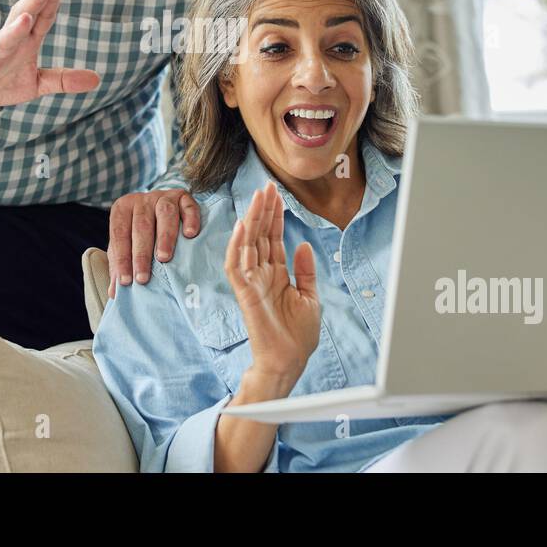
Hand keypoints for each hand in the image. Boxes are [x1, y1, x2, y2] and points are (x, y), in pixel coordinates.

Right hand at [0, 0, 99, 110]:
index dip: (51, 1)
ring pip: (3, 39)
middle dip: (35, 0)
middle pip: (23, 17)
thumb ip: (63, 79)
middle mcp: (8, 42)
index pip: (42, 18)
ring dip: (14, 28)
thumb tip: (97, 79)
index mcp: (25, 42)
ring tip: (27, 16)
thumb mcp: (36, 83)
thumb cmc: (0, 80)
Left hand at [107, 189, 199, 297]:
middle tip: (143, 278)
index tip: (126, 281)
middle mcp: (143, 200)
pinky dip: (190, 219)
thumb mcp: (126, 245)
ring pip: (164, 213)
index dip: (121, 258)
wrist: (159, 207)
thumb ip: (119, 266)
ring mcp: (164, 196)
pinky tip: (190, 235)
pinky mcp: (184, 196)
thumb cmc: (140, 233)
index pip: (119, 234)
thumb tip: (115, 293)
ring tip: (164, 258)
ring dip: (165, 237)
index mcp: (123, 208)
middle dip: (141, 254)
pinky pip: (188, 206)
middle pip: (141, 225)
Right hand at [224, 181, 320, 384]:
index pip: (273, 238)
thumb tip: (302, 244)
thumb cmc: (299, 336)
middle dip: (264, 210)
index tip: (277, 194)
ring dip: (252, 219)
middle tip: (267, 185)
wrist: (289, 361)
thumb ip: (304, 271)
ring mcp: (252, 282)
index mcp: (277, 274)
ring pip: (248, 243)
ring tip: (258, 196)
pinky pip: (237, 264)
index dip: (275, 216)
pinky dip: (238, 245)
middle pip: (261, 235)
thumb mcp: (309, 297)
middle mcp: (262, 274)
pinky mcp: (245, 292)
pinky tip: (243, 226)